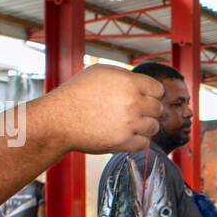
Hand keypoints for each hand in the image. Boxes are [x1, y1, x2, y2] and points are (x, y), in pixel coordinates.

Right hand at [34, 65, 162, 154]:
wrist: (58, 119)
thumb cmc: (75, 95)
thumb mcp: (98, 72)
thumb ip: (123, 76)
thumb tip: (139, 81)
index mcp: (128, 83)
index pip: (158, 90)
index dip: (152, 94)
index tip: (146, 99)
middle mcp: (132, 102)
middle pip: (157, 109)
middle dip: (149, 110)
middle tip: (136, 113)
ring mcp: (129, 123)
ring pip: (153, 127)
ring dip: (144, 127)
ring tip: (131, 125)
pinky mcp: (123, 142)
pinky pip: (144, 144)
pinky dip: (137, 142)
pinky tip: (127, 136)